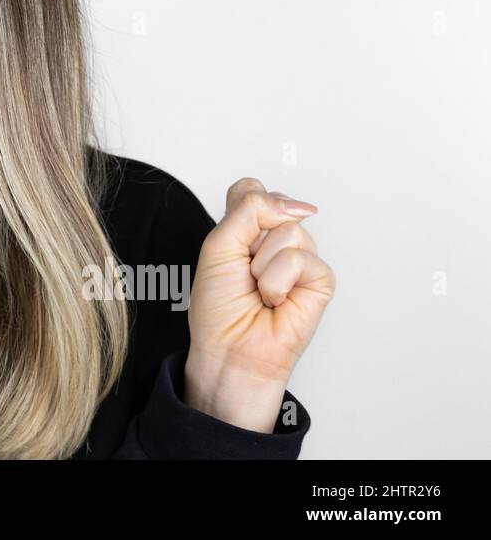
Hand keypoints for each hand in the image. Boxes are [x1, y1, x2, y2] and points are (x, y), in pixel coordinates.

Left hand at [183, 177, 335, 430]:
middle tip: (245, 270)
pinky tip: (275, 299)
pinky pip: (302, 259)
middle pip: (274, 205)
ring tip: (259, 288)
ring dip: (263, 264)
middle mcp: (275, 241)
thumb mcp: (218, 244)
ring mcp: (299, 258)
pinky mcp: (320, 280)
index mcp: (247, 230)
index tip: (235, 236)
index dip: (246, 205)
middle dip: (250, 240)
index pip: (253, 190)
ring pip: (290, 230)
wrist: (231, 349)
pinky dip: (278, 281)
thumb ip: (250, 209)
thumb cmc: (219, 306)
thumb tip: (293, 204)